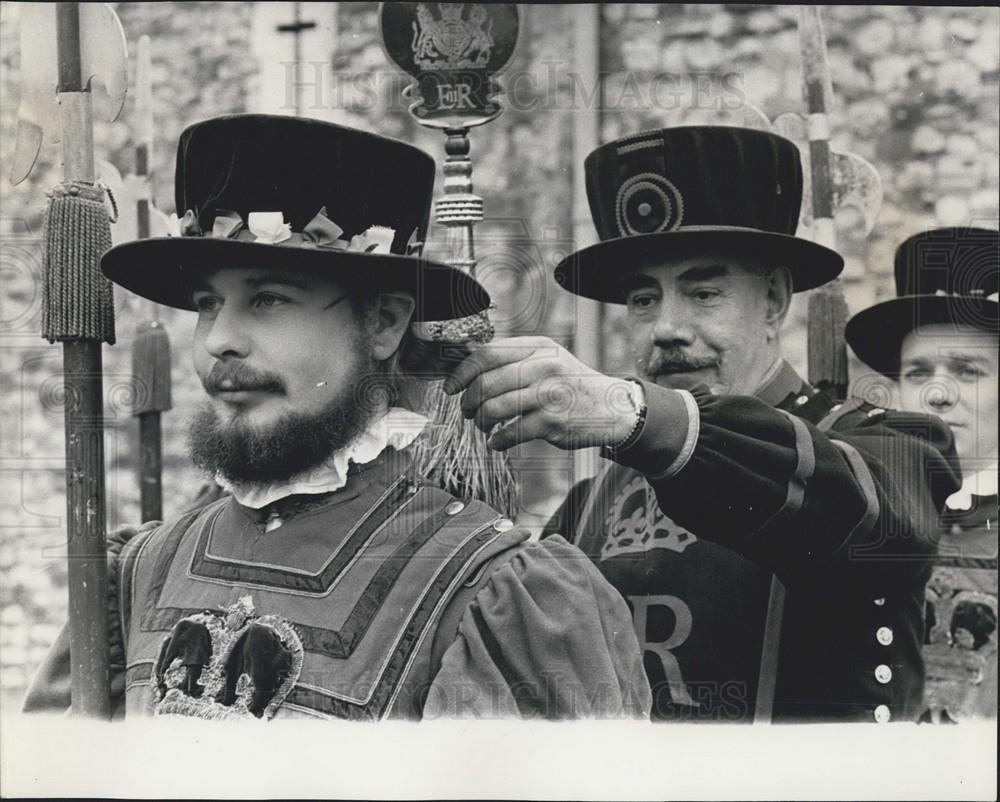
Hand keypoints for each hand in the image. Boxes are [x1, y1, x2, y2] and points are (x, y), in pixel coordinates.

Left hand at [443, 336, 640, 450]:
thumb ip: (514, 358)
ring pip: (494, 409)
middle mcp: (543, 367)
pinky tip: (498, 442)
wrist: (611, 407)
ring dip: (481, 422)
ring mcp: (548, 394)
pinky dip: (497, 441)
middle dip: (469, 402)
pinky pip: (510, 433)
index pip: (487, 354)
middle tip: (468, 412)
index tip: (451, 388)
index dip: (462, 372)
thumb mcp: (548, 358)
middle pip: (486, 383)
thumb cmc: (571, 384)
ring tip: (484, 426)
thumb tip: (467, 364)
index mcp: (538, 347)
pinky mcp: (552, 422)